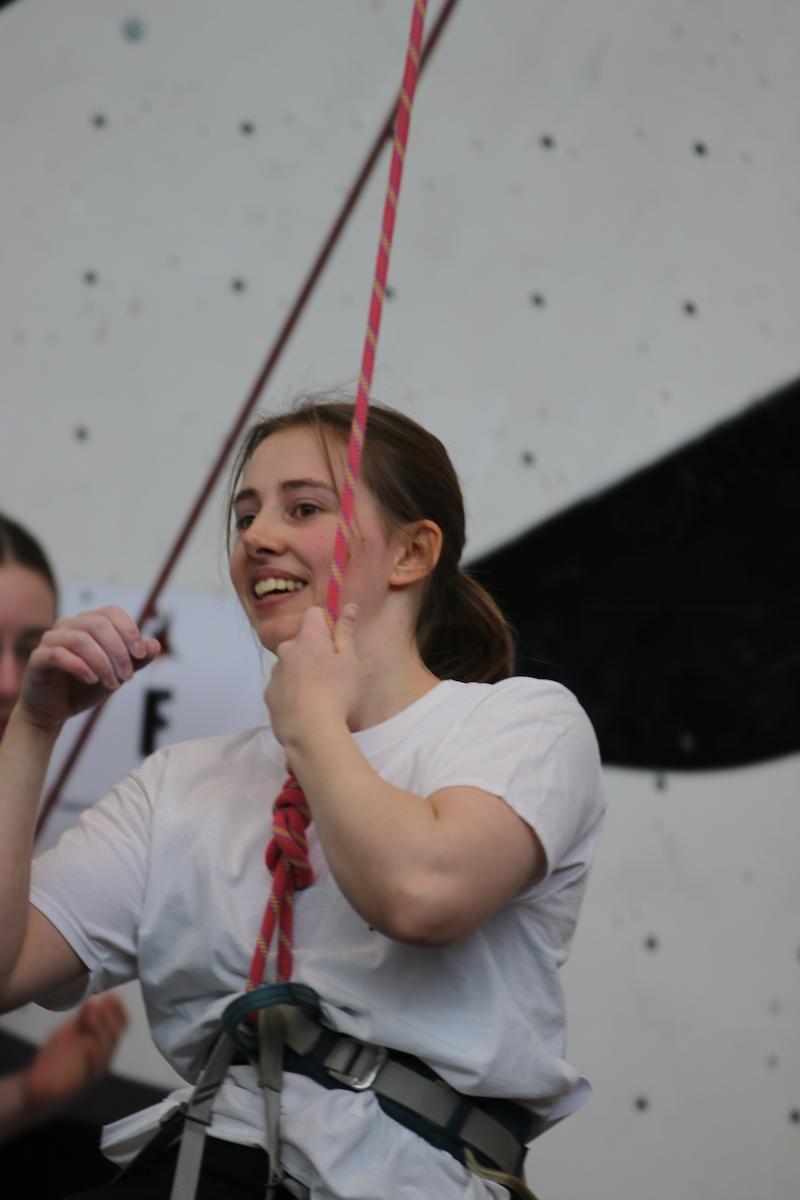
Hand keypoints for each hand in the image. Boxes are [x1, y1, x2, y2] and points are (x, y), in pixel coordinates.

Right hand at [17, 606, 159, 732]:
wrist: (54, 711)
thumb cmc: (85, 687)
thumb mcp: (118, 675)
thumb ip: (136, 660)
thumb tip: (154, 645)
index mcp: (88, 623)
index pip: (111, 612)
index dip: (129, 631)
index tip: (140, 655)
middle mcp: (68, 625)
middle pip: (98, 624)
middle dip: (118, 651)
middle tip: (128, 677)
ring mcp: (50, 640)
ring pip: (80, 639)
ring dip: (102, 663)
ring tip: (113, 684)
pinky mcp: (38, 659)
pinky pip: (59, 655)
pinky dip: (81, 667)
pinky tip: (92, 680)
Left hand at [21, 992, 127, 1126]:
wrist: (37, 1088)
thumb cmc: (55, 1059)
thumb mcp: (68, 1033)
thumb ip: (81, 1018)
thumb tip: (96, 998)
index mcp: (102, 1041)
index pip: (120, 1023)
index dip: (118, 1008)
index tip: (111, 994)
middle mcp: (102, 1055)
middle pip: (116, 1034)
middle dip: (107, 1016)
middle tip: (96, 1002)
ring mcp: (94, 1070)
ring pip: (107, 1050)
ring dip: (100, 1030)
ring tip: (90, 1015)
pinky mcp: (83, 1084)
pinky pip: (93, 1070)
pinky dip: (92, 1055)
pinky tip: (87, 1043)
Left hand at [265, 604, 358, 746]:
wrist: (310, 731)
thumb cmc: (336, 691)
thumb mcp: (349, 661)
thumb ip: (346, 632)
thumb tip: (349, 606)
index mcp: (308, 638)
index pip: (314, 614)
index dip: (326, 624)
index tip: (336, 643)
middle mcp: (286, 650)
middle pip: (300, 641)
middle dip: (313, 651)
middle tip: (331, 674)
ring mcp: (274, 673)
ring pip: (289, 664)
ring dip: (301, 672)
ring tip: (318, 696)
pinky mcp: (268, 695)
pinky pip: (281, 686)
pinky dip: (291, 692)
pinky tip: (304, 709)